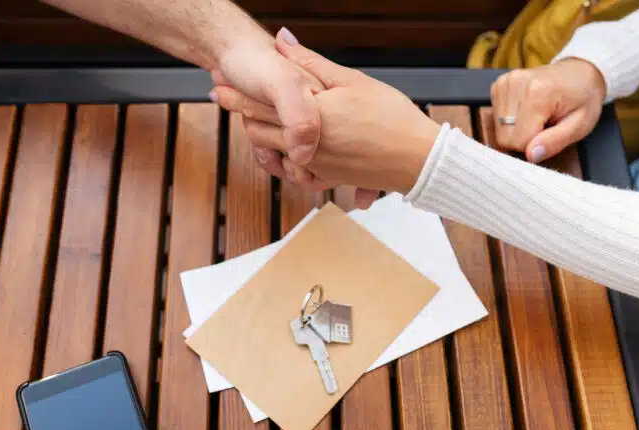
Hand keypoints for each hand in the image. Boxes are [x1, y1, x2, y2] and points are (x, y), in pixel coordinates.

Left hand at [213, 33, 439, 197]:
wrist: (418, 160)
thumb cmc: (392, 117)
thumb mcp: (352, 81)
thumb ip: (312, 64)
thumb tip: (282, 41)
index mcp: (311, 116)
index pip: (262, 104)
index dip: (238, 93)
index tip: (220, 83)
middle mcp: (307, 145)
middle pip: (261, 130)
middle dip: (241, 112)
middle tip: (222, 96)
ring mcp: (316, 166)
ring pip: (274, 152)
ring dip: (260, 136)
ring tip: (249, 120)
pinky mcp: (328, 180)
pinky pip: (295, 172)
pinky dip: (284, 160)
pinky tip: (283, 152)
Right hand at [490, 59, 606, 161]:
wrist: (579, 73)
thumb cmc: (583, 99)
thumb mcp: (580, 125)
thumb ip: (555, 142)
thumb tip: (531, 155)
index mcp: (539, 92)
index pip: (518, 141)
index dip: (534, 145)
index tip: (549, 132)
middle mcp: (516, 84)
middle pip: (505, 137)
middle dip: (523, 138)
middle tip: (544, 125)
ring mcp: (505, 83)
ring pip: (498, 129)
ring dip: (517, 129)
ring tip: (537, 116)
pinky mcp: (498, 85)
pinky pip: (496, 118)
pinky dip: (511, 120)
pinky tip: (526, 110)